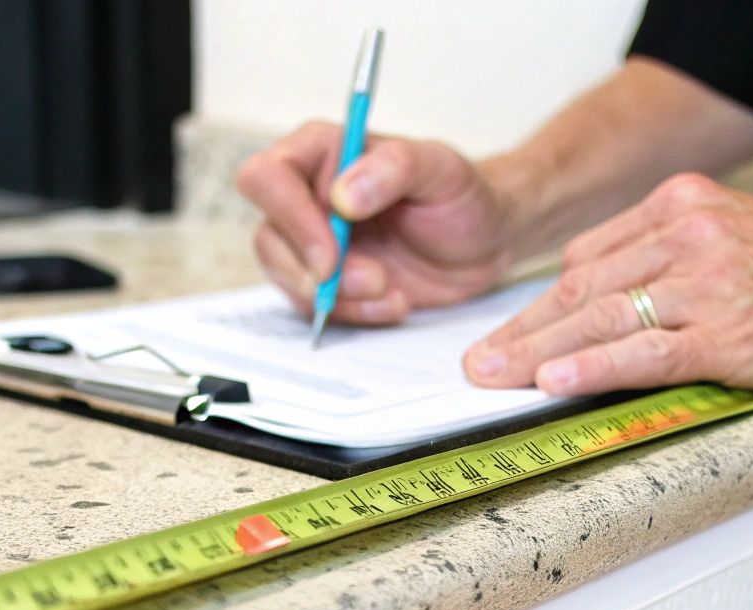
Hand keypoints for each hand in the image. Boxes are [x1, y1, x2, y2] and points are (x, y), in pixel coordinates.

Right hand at [236, 123, 515, 323]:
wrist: (485, 241)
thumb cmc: (461, 194)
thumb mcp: (440, 168)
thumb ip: (393, 168)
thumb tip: (342, 196)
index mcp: (322, 152)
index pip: (267, 178)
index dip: (290, 219)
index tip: (331, 254)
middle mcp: (307, 195)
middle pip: (270, 238)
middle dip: (317, 271)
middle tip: (376, 280)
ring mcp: (314, 241)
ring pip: (288, 278)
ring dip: (339, 297)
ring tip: (392, 292)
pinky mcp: (329, 280)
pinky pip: (315, 306)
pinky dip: (354, 314)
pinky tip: (394, 303)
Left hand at [463, 173, 752, 393]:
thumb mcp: (743, 236)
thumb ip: (678, 256)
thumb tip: (616, 294)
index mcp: (688, 204)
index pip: (592, 255)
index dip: (544, 300)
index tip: (514, 329)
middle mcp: (690, 233)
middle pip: (583, 285)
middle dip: (524, 327)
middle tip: (479, 360)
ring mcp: (708, 282)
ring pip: (602, 317)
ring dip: (538, 350)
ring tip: (495, 377)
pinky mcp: (729, 333)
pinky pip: (646, 351)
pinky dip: (594, 367)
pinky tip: (555, 380)